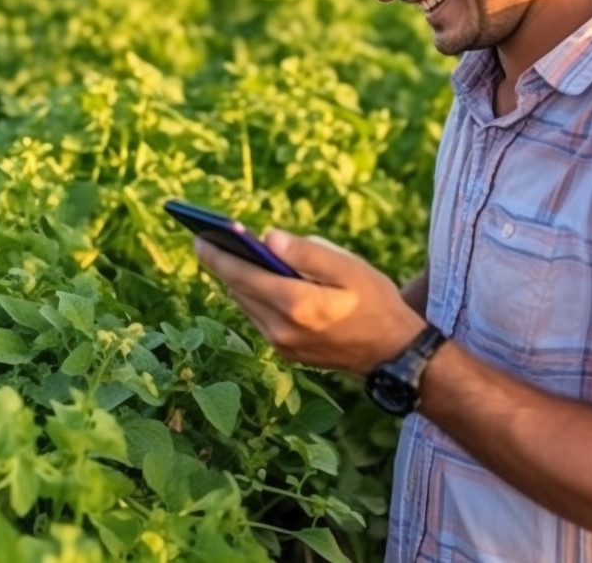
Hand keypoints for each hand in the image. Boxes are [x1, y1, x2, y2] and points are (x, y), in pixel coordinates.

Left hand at [193, 230, 425, 375]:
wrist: (392, 352)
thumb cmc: (374, 301)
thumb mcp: (348, 267)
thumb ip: (307, 251)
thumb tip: (266, 238)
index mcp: (297, 304)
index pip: (244, 275)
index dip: (218, 255)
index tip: (199, 238)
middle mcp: (283, 329)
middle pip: (240, 291)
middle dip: (223, 265)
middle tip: (205, 241)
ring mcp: (283, 345)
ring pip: (246, 306)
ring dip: (236, 282)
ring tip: (225, 257)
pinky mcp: (287, 352)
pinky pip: (259, 320)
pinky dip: (252, 299)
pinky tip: (253, 281)